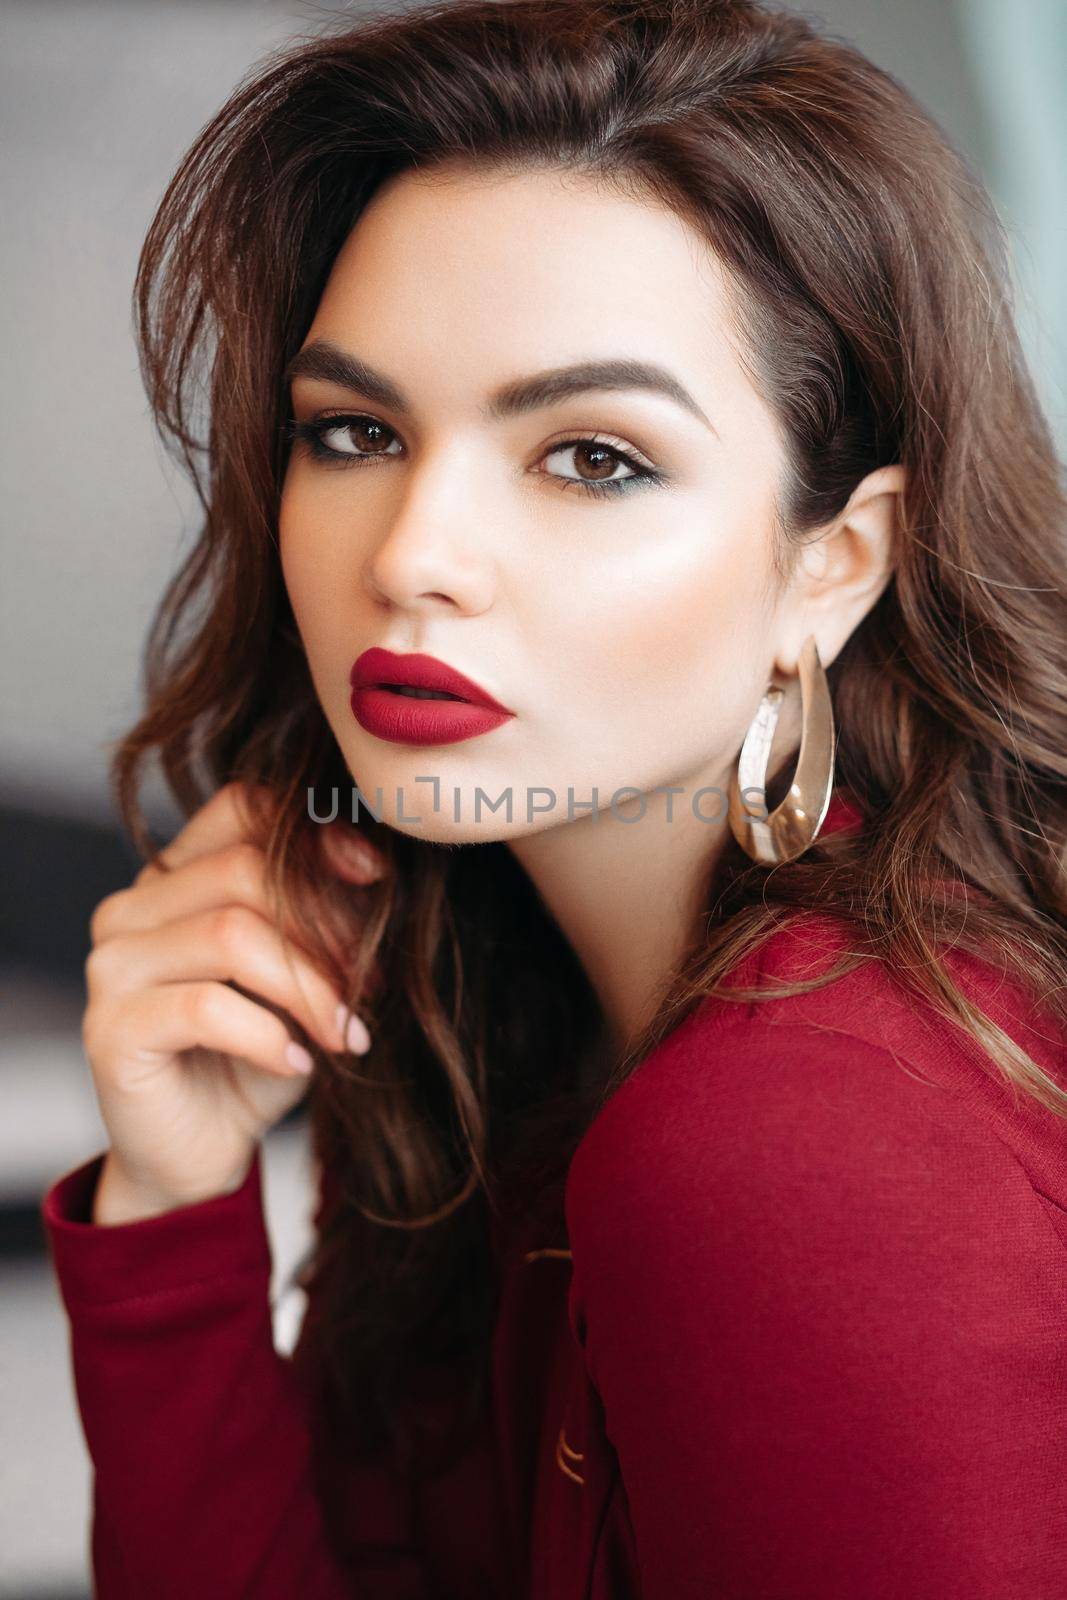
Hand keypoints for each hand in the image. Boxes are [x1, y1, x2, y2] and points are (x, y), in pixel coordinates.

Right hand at [82, 781, 385, 1222]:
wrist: (200, 1153)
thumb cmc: (258, 1052)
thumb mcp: (304, 972)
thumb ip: (325, 915)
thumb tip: (375, 867)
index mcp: (174, 876)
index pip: (240, 807)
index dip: (314, 834)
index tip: (378, 875)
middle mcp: (130, 908)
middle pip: (246, 871)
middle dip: (325, 929)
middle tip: (371, 989)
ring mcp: (111, 965)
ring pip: (232, 935)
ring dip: (311, 988)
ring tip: (347, 1035)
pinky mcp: (109, 1028)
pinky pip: (207, 1007)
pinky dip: (269, 1035)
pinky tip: (298, 1062)